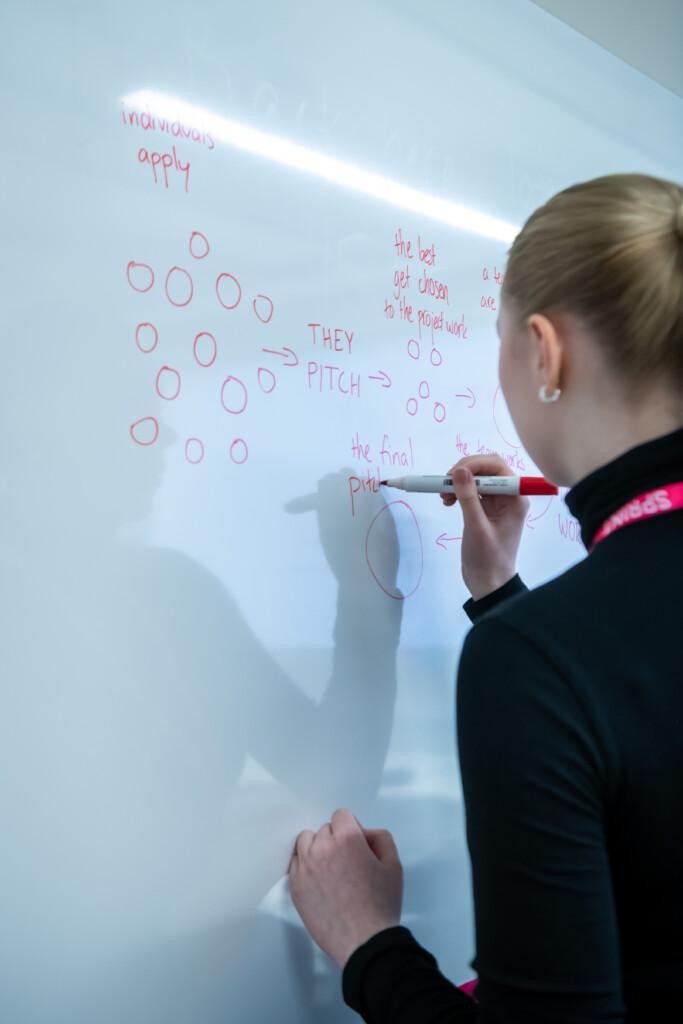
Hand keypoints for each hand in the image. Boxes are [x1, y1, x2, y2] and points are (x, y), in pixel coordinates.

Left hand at [288, 808, 402, 968]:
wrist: (363, 942)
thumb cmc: (380, 905)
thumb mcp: (393, 865)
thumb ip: (380, 837)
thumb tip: (363, 833)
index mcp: (347, 839)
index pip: (341, 816)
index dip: (351, 829)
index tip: (357, 846)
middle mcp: (322, 848)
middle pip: (324, 829)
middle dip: (336, 840)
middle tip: (348, 863)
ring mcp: (305, 868)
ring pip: (306, 842)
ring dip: (317, 849)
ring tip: (331, 870)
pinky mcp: (295, 886)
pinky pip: (295, 864)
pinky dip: (305, 867)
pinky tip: (319, 882)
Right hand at [441, 455, 528, 599]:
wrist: (489, 583)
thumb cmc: (488, 558)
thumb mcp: (476, 527)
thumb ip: (468, 498)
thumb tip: (459, 471)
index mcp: (515, 498)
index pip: (497, 466)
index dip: (474, 464)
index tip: (452, 474)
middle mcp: (509, 495)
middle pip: (486, 469)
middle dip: (464, 472)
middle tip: (444, 483)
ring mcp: (498, 502)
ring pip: (477, 478)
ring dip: (458, 482)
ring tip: (443, 496)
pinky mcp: (486, 509)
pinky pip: (472, 491)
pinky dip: (458, 491)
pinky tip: (447, 501)